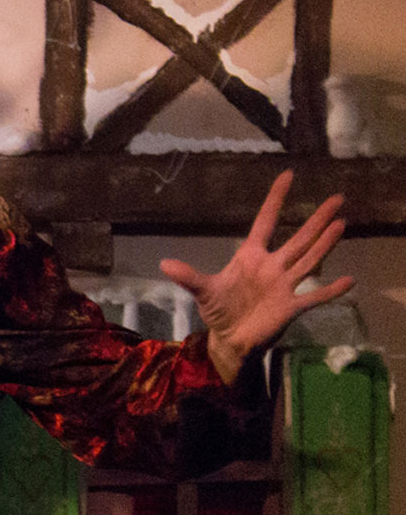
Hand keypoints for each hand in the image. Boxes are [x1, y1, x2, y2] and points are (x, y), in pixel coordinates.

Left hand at [159, 170, 353, 383]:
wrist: (230, 339)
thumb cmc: (219, 310)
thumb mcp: (203, 291)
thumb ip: (189, 276)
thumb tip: (164, 263)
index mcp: (251, 257)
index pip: (265, 222)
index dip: (275, 200)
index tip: (288, 175)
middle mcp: (272, 266)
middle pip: (298, 238)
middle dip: (317, 219)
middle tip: (337, 198)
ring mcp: (284, 285)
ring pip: (309, 260)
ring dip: (325, 244)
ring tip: (342, 223)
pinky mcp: (291, 306)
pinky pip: (315, 296)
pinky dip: (331, 290)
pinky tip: (351, 280)